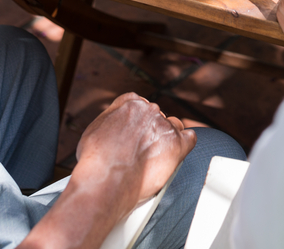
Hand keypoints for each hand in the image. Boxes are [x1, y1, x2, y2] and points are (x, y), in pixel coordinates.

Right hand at [74, 93, 195, 206]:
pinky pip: (190, 138)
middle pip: (157, 116)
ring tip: (156, 156)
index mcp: (129, 103)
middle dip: (151, 131)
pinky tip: (177, 153)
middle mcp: (149, 110)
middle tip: (143, 150)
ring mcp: (164, 126)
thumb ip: (110, 121)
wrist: (105, 181)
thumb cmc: (94, 162)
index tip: (135, 133)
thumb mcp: (94, 130)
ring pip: (174, 126)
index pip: (141, 105)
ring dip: (168, 138)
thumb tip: (115, 126)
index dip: (138, 122)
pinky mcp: (177, 144)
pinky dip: (185, 145)